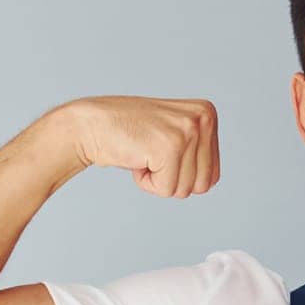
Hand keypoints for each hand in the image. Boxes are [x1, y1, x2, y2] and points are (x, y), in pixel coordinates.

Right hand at [58, 94, 220, 198]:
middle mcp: (203, 119)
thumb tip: (211, 181)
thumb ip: (197, 152)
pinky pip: (166, 189)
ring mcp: (188, 131)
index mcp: (208, 114)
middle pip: (203, 185)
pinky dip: (147, 183)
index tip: (162, 152)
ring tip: (144, 154)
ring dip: (160, 181)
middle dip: (173, 180)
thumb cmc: (130, 135)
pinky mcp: (170, 147)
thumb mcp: (174, 135)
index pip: (213, 175)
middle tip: (152, 154)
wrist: (92, 125)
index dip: (183, 175)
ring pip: (185, 189)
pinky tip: (137, 158)